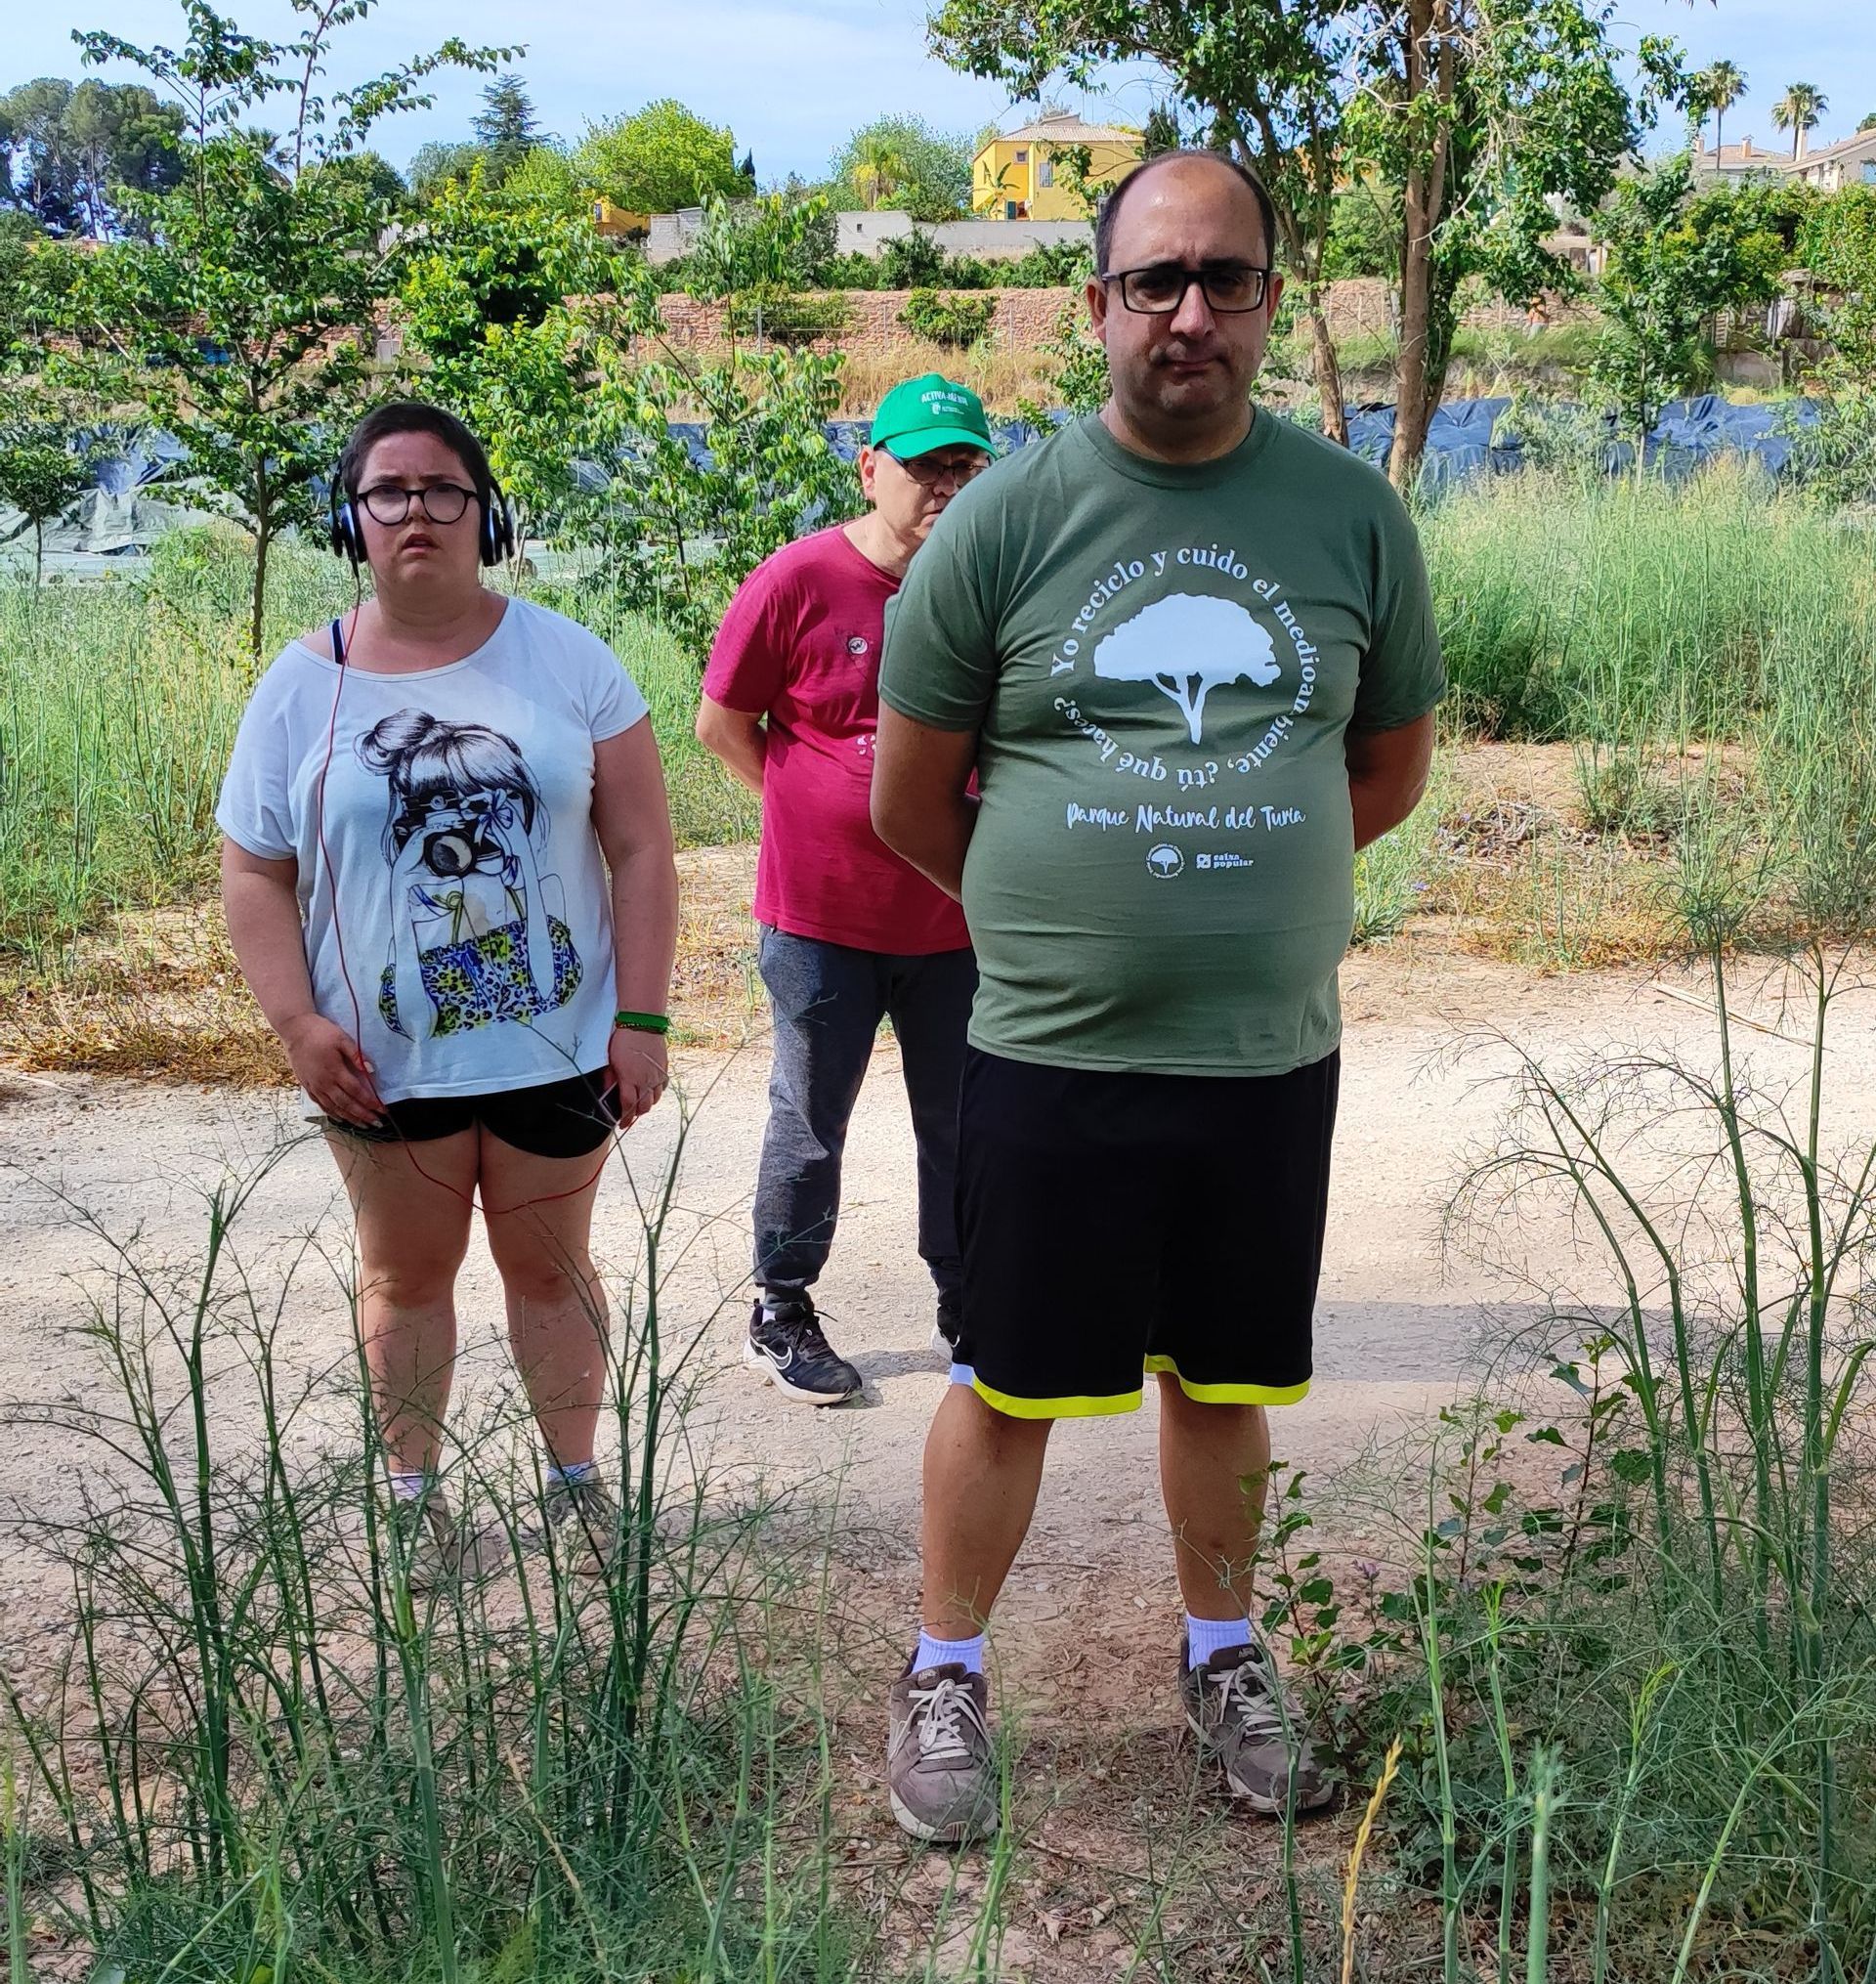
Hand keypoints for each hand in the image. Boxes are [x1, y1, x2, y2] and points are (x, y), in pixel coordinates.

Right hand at [282, 1013, 383, 1127]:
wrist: (294, 1030)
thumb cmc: (320, 1032)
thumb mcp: (342, 1038)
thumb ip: (357, 1055)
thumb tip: (372, 1070)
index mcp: (335, 1071)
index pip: (357, 1092)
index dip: (370, 1102)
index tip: (383, 1110)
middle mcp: (324, 1083)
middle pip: (346, 1104)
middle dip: (363, 1115)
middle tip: (377, 1123)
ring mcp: (314, 1086)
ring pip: (334, 1107)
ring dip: (350, 1118)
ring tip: (363, 1126)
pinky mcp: (307, 1086)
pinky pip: (321, 1104)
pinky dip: (332, 1113)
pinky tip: (341, 1118)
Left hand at [608, 1027, 667, 1129]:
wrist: (643, 1023)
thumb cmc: (624, 1038)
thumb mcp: (611, 1059)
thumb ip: (610, 1077)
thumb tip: (607, 1090)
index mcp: (630, 1079)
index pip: (628, 1106)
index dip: (626, 1118)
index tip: (622, 1124)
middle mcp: (645, 1080)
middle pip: (644, 1106)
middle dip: (636, 1113)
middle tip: (630, 1113)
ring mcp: (657, 1075)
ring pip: (655, 1098)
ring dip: (647, 1103)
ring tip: (640, 1102)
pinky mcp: (664, 1068)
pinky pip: (662, 1086)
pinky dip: (657, 1091)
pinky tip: (651, 1089)